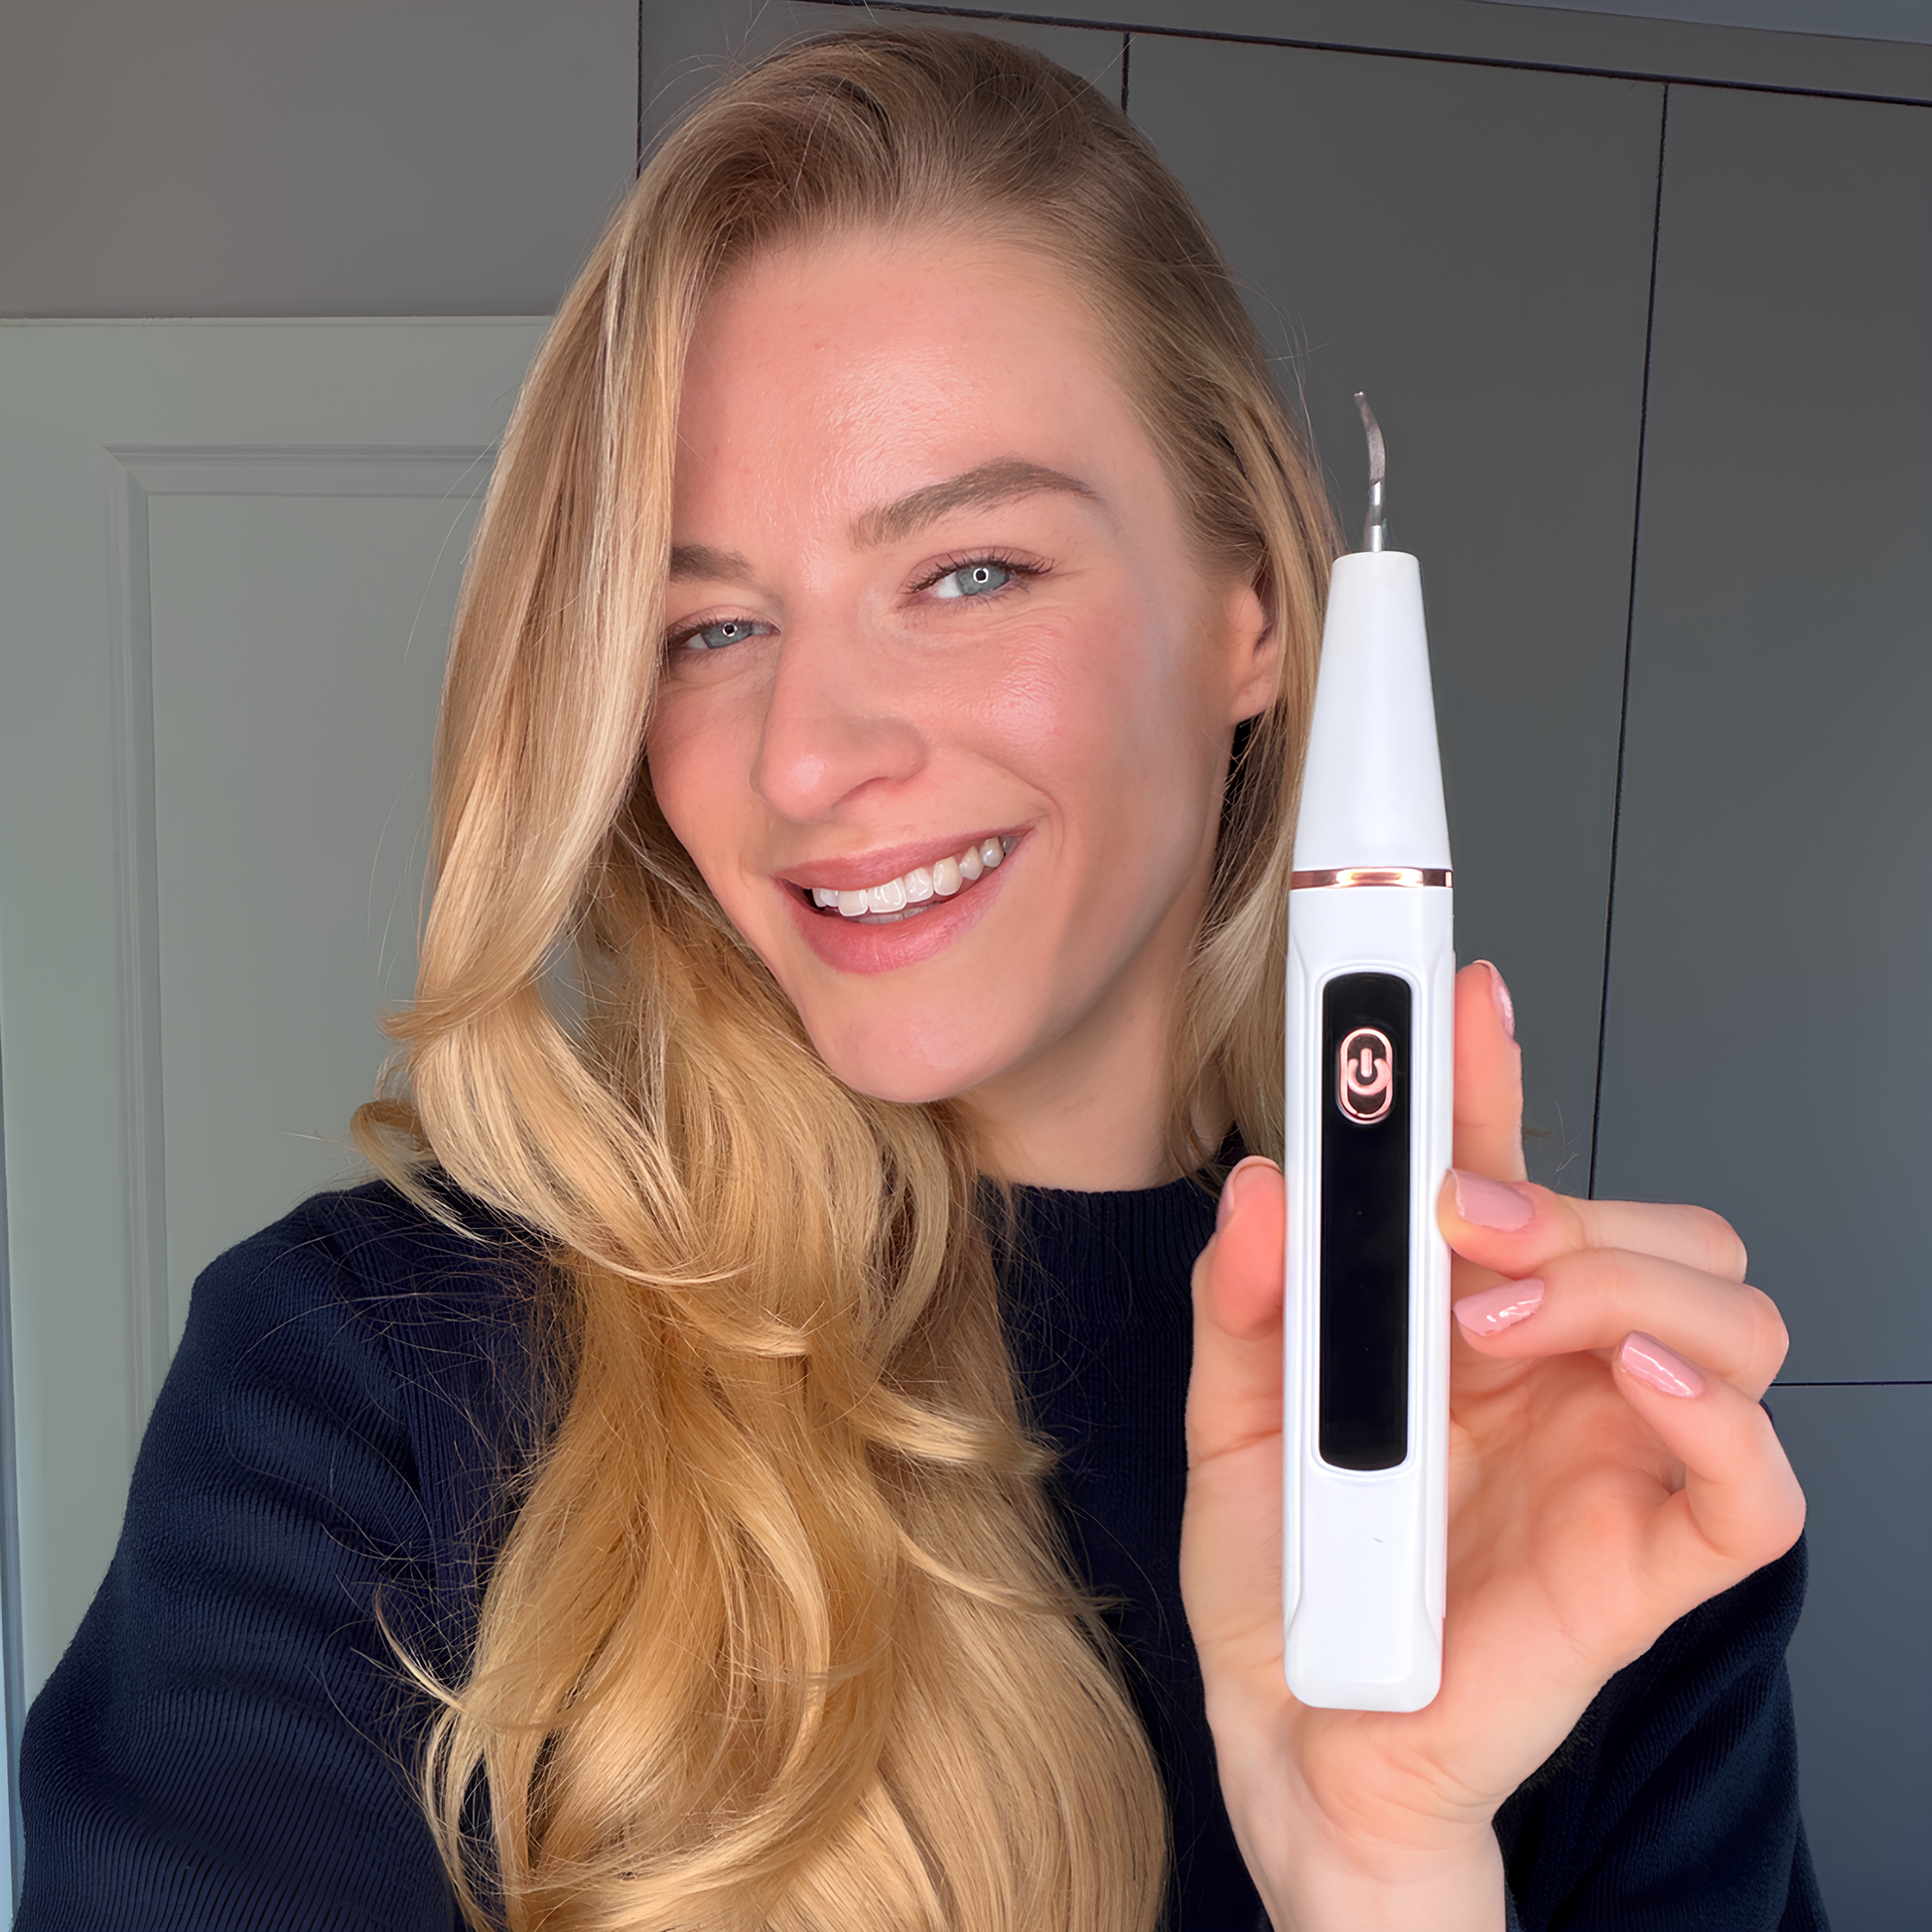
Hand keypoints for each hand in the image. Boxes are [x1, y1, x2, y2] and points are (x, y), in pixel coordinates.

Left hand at [1179, 961, 1804, 1931]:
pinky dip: (1722, 1420)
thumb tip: (1265, 1189)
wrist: (1296, 1741)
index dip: (1493, 1078)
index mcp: (1464, 1318)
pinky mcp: (1652, 1565)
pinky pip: (1759, 1488)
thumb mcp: (1227, 1422)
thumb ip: (1242, 1305)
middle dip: (1565, 1199)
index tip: (1455, 996)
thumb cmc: (1281, 1583)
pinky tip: (1638, 1383)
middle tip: (1461, 1215)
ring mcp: (1617, 1458)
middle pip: (1651, 1227)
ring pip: (1728, 1319)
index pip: (1508, 1169)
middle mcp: (1557, 1368)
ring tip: (1501, 1317)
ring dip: (1622, 1281)